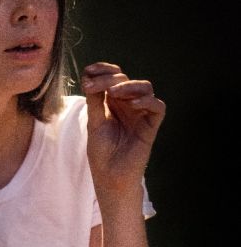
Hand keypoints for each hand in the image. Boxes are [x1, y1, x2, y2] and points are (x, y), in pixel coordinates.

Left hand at [82, 62, 164, 198]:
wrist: (110, 176)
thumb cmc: (101, 152)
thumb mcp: (94, 122)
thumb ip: (95, 100)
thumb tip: (90, 77)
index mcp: (113, 102)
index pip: (113, 76)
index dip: (103, 69)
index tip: (88, 70)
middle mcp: (128, 104)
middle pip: (126, 79)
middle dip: (109, 79)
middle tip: (93, 87)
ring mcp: (141, 114)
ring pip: (145, 87)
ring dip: (129, 86)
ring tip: (113, 93)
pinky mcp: (151, 126)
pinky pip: (157, 107)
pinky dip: (147, 101)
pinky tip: (132, 104)